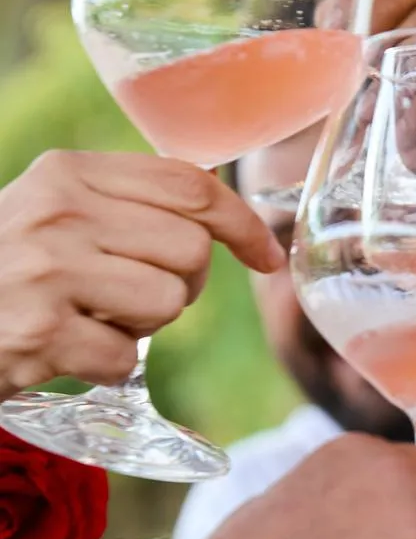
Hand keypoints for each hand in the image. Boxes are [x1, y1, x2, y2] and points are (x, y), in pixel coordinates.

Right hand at [0, 151, 283, 395]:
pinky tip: (64, 351)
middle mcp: (57, 211)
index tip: (266, 256)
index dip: (242, 223)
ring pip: (168, 303)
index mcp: (68, 171)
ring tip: (90, 319)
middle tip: (130, 297)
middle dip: (180, 287)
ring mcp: (45, 270)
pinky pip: (126, 359)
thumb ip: (126, 205)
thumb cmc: (2, 268)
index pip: (190, 185)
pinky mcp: (38, 332)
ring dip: (143, 327)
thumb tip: (228, 221)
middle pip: (190, 252)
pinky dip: (105, 367)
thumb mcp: (52, 213)